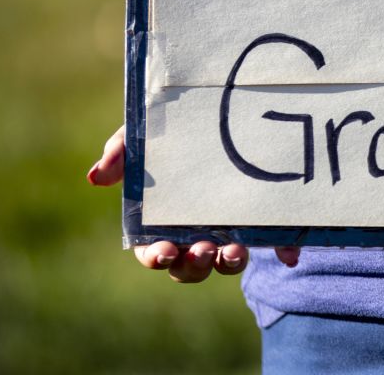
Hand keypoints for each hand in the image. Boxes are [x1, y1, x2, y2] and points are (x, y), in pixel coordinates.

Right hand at [87, 124, 301, 281]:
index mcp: (160, 224)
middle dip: (196, 265)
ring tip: (235, 250)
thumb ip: (120, 152)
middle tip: (205, 251)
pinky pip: (272, 244)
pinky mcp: (260, 223)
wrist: (221, 115)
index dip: (158, 257)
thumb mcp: (143, 136)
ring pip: (226, 263)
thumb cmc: (169, 135)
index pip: (154, 252)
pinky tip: (289, 256)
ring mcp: (227, 231)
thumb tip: (95, 176)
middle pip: (190, 267)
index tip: (166, 251)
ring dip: (229, 263)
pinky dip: (282, 252)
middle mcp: (193, 235)